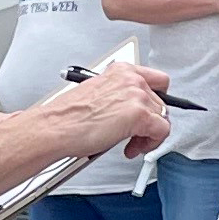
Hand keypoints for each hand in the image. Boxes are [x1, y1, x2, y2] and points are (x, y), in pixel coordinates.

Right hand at [30, 59, 170, 160]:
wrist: (55, 127)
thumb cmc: (68, 116)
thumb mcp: (97, 94)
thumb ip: (119, 96)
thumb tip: (128, 111)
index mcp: (120, 71)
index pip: (155, 80)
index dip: (155, 99)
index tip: (150, 111)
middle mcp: (131, 79)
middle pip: (160, 101)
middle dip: (150, 121)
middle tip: (135, 134)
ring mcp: (137, 95)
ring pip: (163, 117)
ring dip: (149, 134)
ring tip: (131, 143)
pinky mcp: (140, 115)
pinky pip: (162, 131)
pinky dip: (151, 143)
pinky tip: (132, 148)